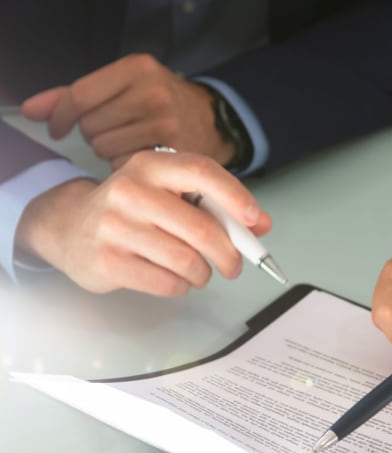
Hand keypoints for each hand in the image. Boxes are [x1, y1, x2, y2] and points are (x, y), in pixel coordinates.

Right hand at [15, 151, 271, 294]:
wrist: (68, 226)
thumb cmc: (130, 211)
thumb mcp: (168, 195)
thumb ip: (215, 206)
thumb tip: (262, 224)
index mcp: (150, 165)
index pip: (202, 172)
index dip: (235, 197)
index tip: (254, 220)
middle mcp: (130, 190)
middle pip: (201, 229)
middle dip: (229, 255)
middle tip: (234, 266)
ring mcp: (115, 226)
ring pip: (187, 261)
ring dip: (203, 274)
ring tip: (199, 273)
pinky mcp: (108, 261)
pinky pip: (166, 283)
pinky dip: (180, 287)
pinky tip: (174, 279)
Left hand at [21, 54, 234, 169]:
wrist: (212, 122)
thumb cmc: (158, 105)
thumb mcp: (122, 86)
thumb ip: (73, 96)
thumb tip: (31, 111)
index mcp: (136, 68)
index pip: (80, 95)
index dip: (61, 116)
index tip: (58, 129)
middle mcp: (152, 92)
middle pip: (91, 126)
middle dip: (94, 134)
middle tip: (114, 133)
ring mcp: (165, 123)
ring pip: (105, 149)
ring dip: (109, 152)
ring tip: (128, 146)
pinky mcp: (173, 152)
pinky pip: (126, 166)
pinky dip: (127, 167)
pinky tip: (141, 159)